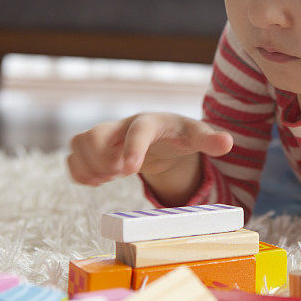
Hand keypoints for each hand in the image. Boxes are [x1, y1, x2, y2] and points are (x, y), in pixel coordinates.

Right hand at [67, 112, 232, 185]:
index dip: (132, 148)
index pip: (137, 129)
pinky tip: (100, 179)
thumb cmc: (179, 135)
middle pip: (95, 136)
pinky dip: (80, 173)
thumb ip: (209, 139)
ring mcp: (103, 134)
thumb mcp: (196, 137)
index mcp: (150, 121)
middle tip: (121, 172)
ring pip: (78, 144)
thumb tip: (228, 143)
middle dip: (105, 161)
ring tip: (111, 175)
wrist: (161, 135)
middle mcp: (122, 124)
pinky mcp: (91, 145)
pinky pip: (71, 157)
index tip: (130, 171)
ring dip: (90, 167)